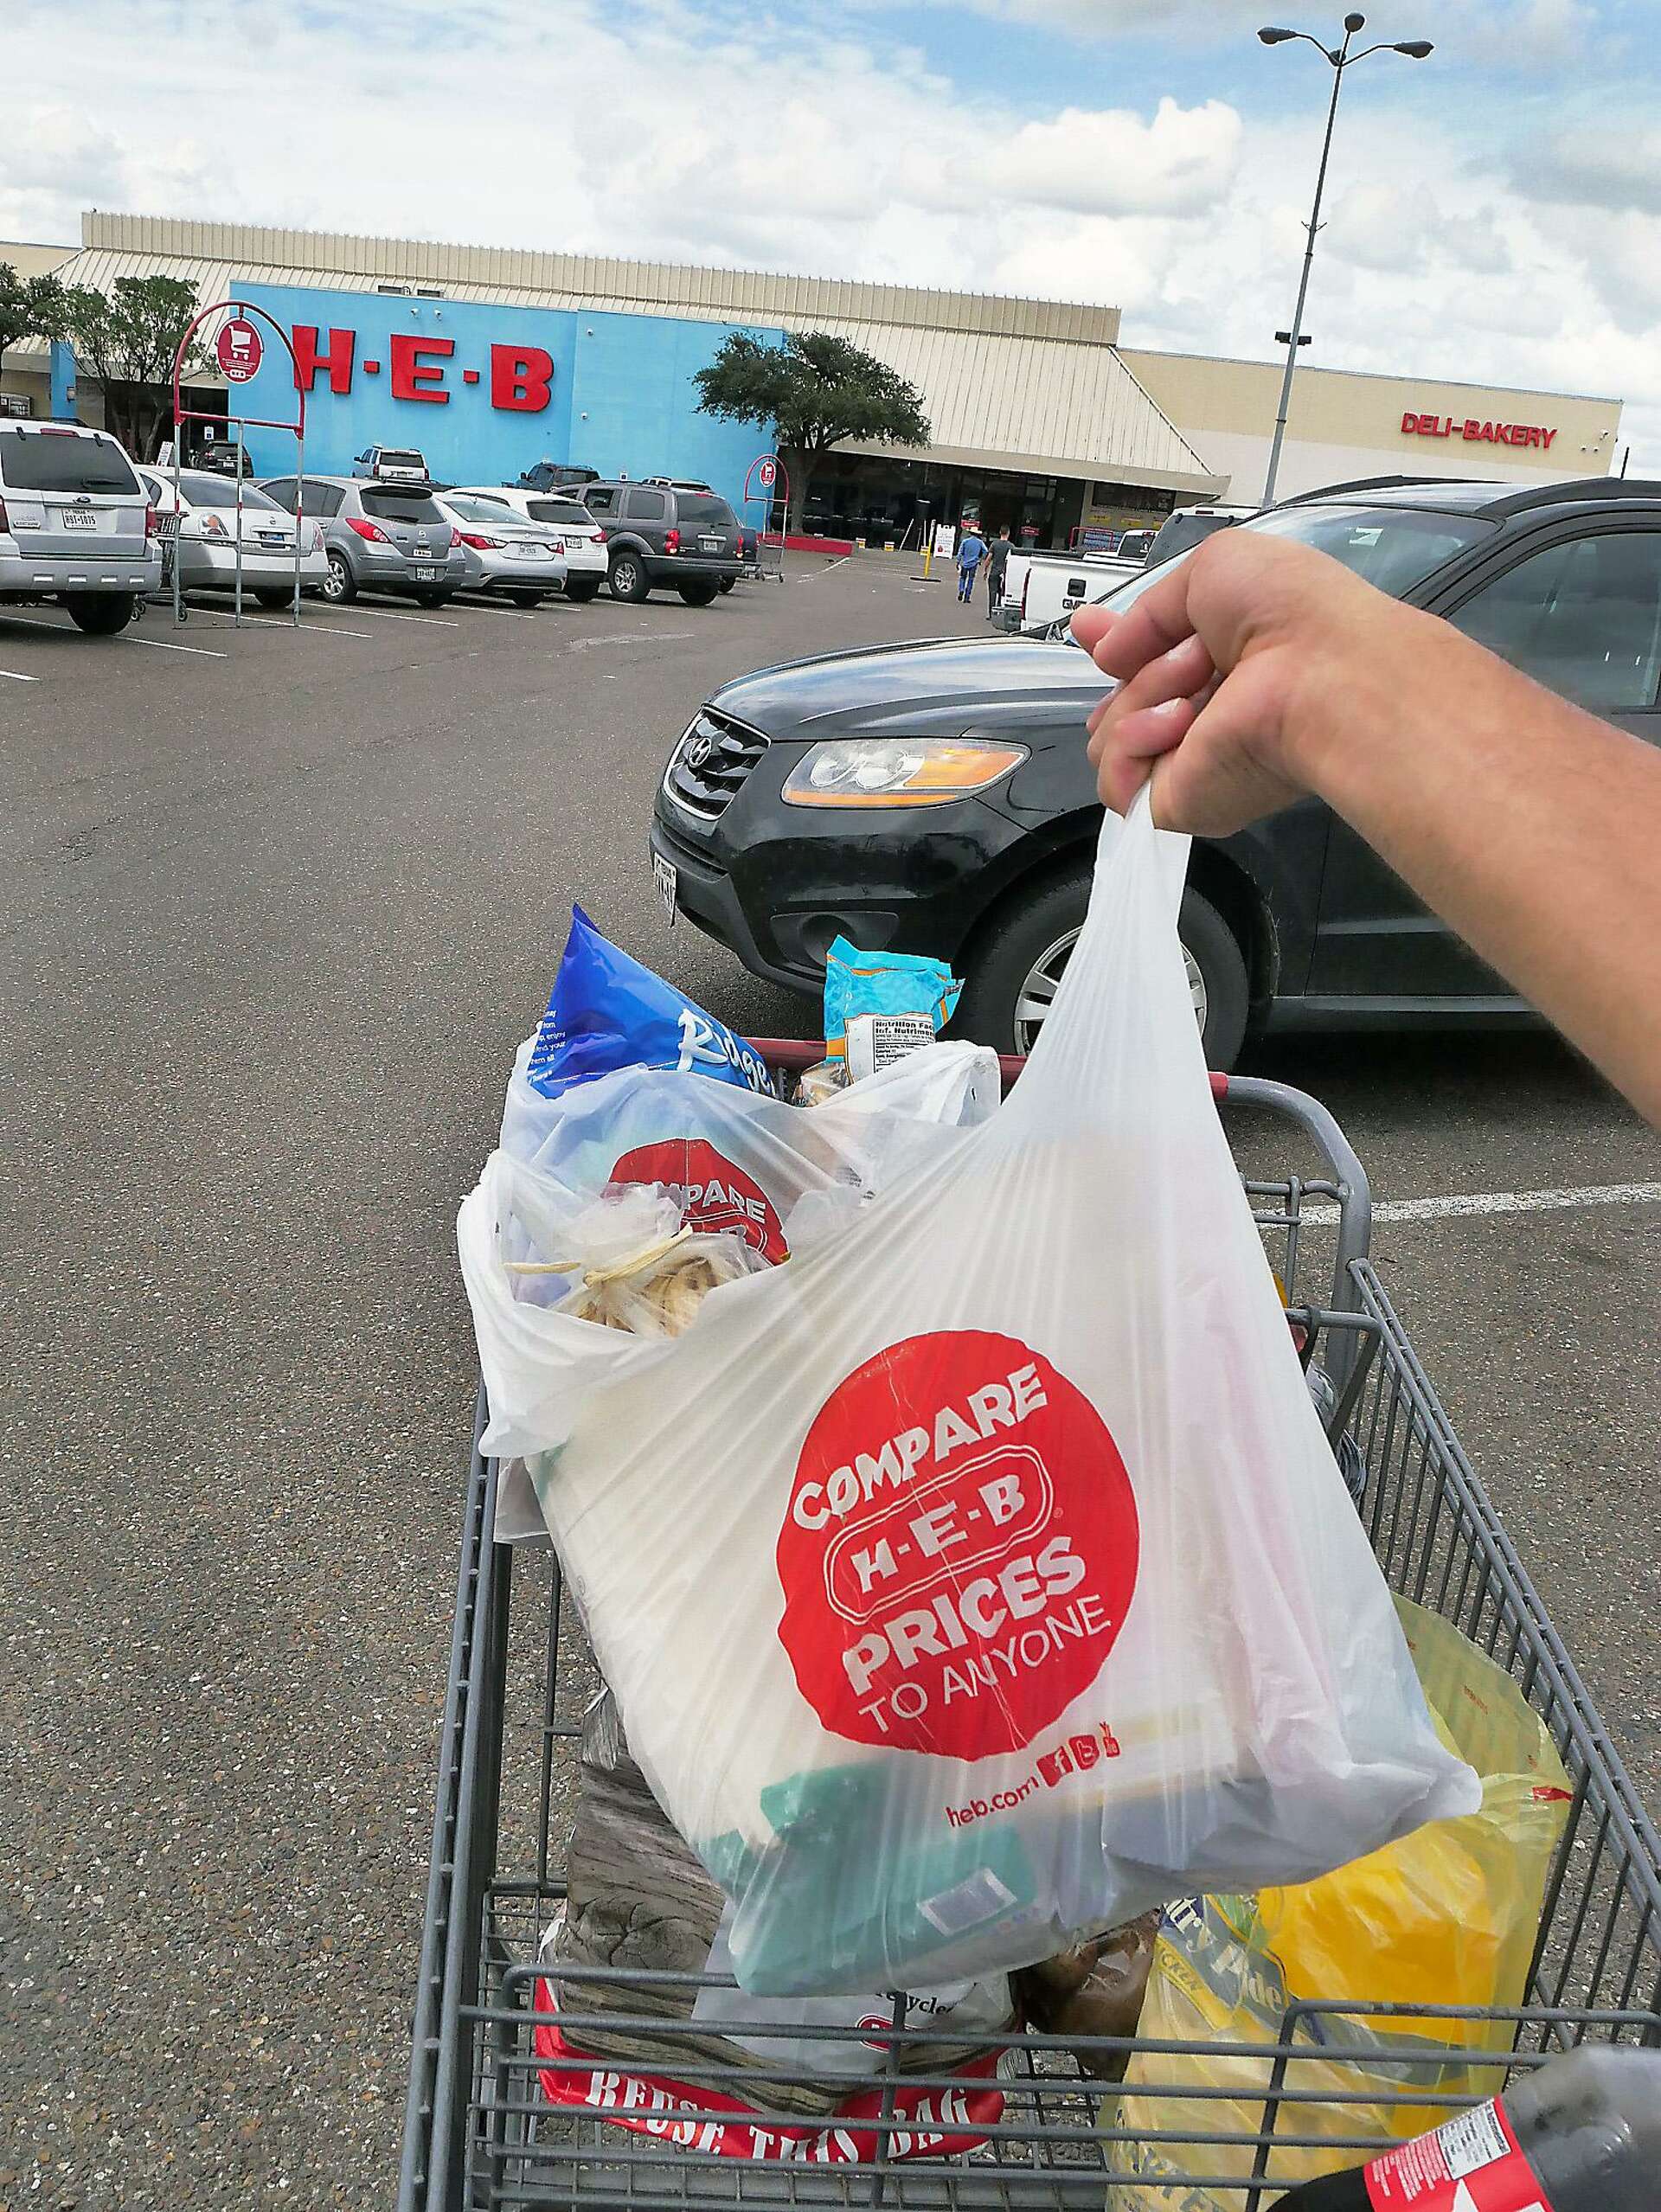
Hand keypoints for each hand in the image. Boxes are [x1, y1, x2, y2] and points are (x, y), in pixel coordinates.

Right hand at [1072, 532, 1410, 835]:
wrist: (1319, 673)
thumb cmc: (1288, 612)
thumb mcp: (1212, 569)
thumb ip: (1147, 612)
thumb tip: (1105, 651)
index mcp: (1218, 666)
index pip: (1144, 671)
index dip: (1115, 651)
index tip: (1090, 629)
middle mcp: (1201, 719)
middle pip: (1117, 706)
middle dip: (1135, 673)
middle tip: (1189, 659)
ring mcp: (1186, 765)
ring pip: (1108, 737)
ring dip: (1143, 695)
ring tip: (1197, 682)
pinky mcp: (1175, 804)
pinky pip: (1115, 778)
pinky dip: (1133, 740)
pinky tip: (1181, 722)